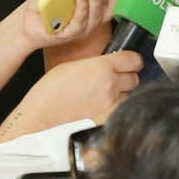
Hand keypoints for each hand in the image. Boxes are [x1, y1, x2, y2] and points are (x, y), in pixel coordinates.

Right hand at [0, 50, 140, 138]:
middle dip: (127, 77)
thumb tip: (107, 65)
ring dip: (122, 92)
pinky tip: (101, 105)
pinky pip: (120, 109)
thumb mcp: (74, 65)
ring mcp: (111, 104)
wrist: (44, 115)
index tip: (128, 62)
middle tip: (114, 77)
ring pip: (130, 95)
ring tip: (105, 93)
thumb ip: (96, 64)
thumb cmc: (51, 91)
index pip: (134, 60)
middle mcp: (111, 85)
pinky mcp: (108, 118)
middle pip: (135, 78)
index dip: (131, 60)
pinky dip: (116, 106)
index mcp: (103, 67)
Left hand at [9, 0, 109, 58]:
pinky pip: (79, 22)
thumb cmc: (44, 6)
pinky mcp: (69, 35)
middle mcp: (89, 23)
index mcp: (91, 11)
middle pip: (108, 12)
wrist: (25, 21)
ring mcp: (80, 30)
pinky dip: (81, 9)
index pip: (111, 4)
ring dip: (94, 0)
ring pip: (95, 17)